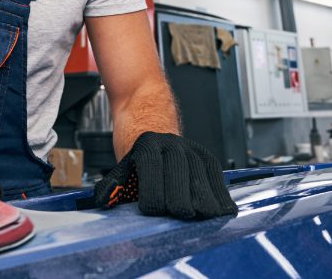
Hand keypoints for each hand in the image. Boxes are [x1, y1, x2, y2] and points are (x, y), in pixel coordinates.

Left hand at [80, 132, 234, 219]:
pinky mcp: (202, 153)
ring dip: (204, 199)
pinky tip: (222, 208)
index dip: (153, 194)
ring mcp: (189, 147)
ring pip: (200, 174)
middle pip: (180, 173)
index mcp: (146, 145)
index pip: (151, 169)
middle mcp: (170, 144)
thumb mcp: (122, 163)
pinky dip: (219, 192)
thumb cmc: (134, 146)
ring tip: (203, 216)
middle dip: (181, 199)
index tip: (152, 211)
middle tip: (181, 216)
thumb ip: (119, 186)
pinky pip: (214, 172)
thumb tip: (109, 204)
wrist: (146, 113)